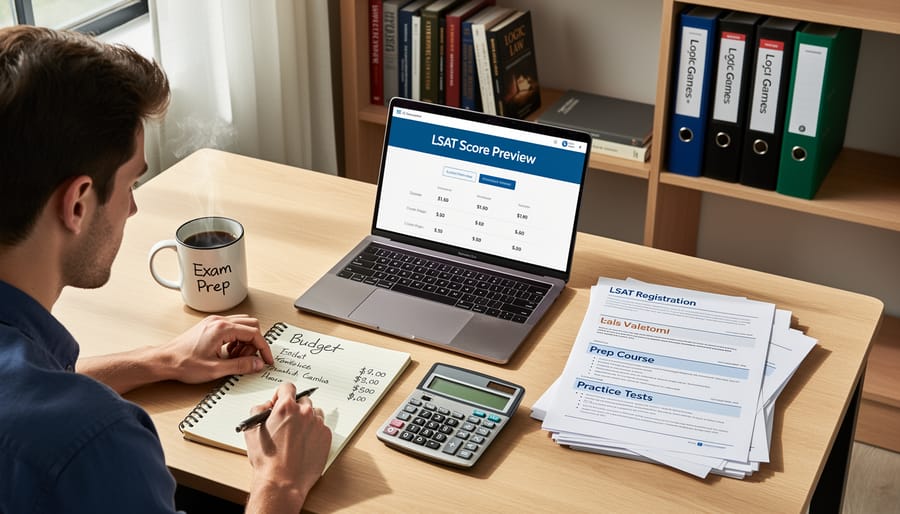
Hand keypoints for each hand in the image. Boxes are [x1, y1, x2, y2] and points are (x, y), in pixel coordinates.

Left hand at [160, 314, 273, 382]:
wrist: (164, 360)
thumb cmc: (183, 363)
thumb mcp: (215, 369)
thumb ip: (240, 366)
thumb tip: (257, 364)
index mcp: (222, 329)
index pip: (254, 333)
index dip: (263, 348)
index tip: (266, 359)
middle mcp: (219, 321)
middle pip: (251, 325)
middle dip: (254, 343)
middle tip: (248, 359)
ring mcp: (214, 322)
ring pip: (242, 325)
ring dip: (245, 341)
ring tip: (235, 357)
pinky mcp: (210, 326)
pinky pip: (232, 327)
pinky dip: (236, 339)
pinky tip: (227, 352)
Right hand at [244, 382, 331, 512]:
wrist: (283, 481)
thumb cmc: (267, 460)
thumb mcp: (251, 430)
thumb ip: (258, 410)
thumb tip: (266, 405)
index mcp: (286, 407)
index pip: (287, 387)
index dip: (281, 394)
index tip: (279, 402)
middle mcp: (304, 412)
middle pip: (302, 400)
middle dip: (294, 409)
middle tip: (287, 424)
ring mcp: (317, 424)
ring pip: (314, 413)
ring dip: (306, 419)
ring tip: (296, 436)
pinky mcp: (326, 436)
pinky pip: (321, 428)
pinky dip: (314, 433)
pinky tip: (304, 444)